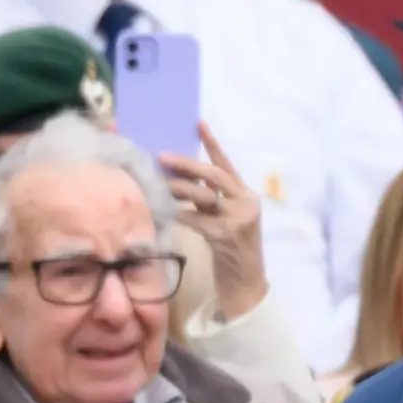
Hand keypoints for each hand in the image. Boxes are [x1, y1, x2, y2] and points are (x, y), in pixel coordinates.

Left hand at [164, 125, 266, 319]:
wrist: (245, 280)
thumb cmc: (230, 247)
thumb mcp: (224, 217)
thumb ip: (210, 199)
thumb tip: (177, 180)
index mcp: (245, 193)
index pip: (226, 163)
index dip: (212, 143)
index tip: (198, 123)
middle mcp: (245, 201)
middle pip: (214, 175)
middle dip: (187, 164)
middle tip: (162, 155)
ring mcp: (237, 218)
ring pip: (203, 195)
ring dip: (178, 188)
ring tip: (157, 182)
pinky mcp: (225, 235)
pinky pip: (195, 219)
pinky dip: (178, 214)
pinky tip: (164, 210)